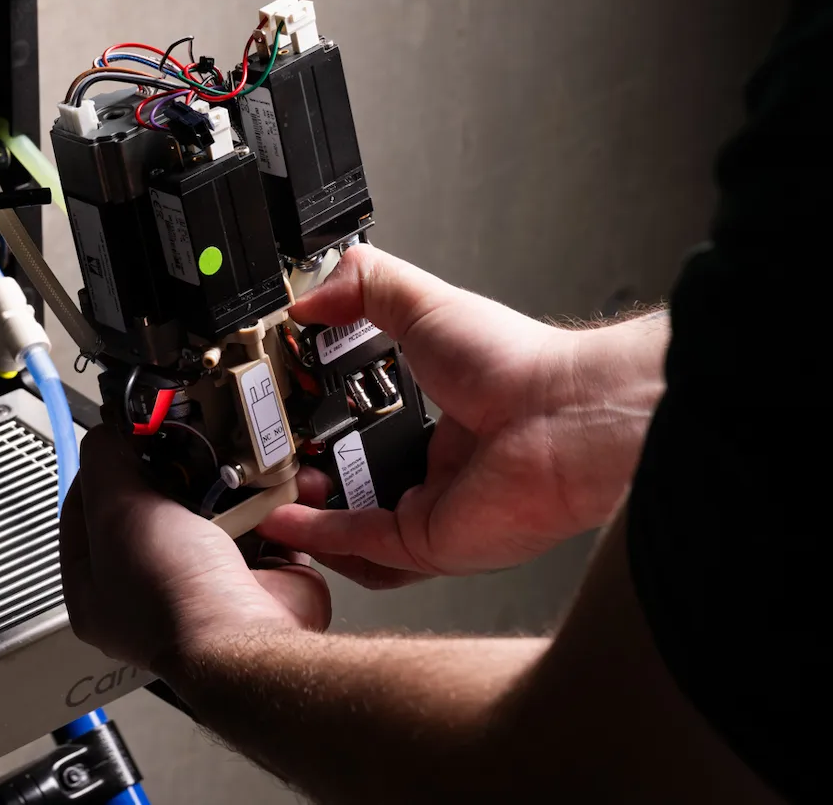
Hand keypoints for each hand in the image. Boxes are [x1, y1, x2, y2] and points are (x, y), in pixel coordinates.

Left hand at [61, 425, 330, 669]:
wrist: (244, 637)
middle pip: (155, 510)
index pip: (85, 515)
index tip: (122, 438)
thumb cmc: (172, 593)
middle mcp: (149, 593)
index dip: (103, 471)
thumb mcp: (117, 509)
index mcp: (96, 589)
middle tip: (184, 438)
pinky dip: (270, 502)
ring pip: (214, 513)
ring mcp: (206, 588)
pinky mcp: (257, 581)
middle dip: (175, 471)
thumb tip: (110, 431)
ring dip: (227, 483)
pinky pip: (263, 527)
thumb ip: (105, 461)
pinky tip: (267, 476)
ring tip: (230, 450)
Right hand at [260, 244, 665, 583]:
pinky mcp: (430, 542)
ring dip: (310, 515)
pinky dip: (319, 536)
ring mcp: (436, 509)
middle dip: (310, 474)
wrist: (564, 416)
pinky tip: (285, 518)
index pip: (370, 427)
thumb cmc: (520, 366)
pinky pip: (363, 547)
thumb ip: (364, 286)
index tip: (286, 408)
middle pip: (358, 483)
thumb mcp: (424, 303)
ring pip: (356, 526)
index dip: (324, 421)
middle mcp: (441, 469)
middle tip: (271, 456)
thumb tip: (308, 295)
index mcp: (443, 418)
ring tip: (269, 490)